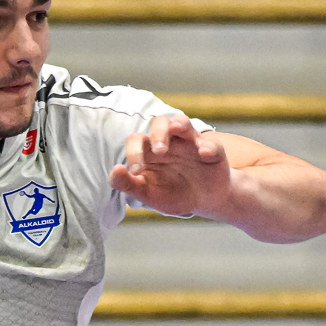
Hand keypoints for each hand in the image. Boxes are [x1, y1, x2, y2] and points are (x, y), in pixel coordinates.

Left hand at [108, 114, 229, 216]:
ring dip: (180, 125)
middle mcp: (169, 142)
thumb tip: (114, 171)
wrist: (202, 202)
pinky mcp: (212, 151)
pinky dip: (208, 146)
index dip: (133, 151)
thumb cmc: (172, 195)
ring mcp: (190, 143)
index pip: (136, 140)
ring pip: (183, 122)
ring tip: (178, 131)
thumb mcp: (148, 194)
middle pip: (159, 122)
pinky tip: (204, 154)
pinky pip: (212, 144)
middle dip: (158, 133)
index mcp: (149, 151)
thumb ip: (128, 184)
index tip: (137, 170)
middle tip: (160, 151)